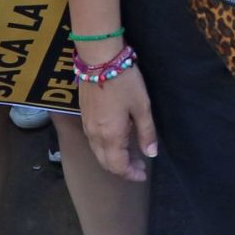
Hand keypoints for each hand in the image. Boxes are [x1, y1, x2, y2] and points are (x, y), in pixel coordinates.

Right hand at [76, 62, 159, 181]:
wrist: (99, 60)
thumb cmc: (124, 82)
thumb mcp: (142, 107)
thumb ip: (146, 132)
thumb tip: (151, 154)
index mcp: (111, 136)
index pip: (119, 165)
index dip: (131, 174)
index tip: (143, 174)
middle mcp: (95, 136)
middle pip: (106, 163)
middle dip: (122, 169)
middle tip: (139, 167)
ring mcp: (87, 126)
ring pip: (98, 153)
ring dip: (113, 159)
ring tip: (130, 156)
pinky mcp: (83, 117)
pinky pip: (93, 142)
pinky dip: (105, 149)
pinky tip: (116, 141)